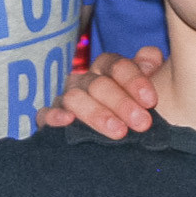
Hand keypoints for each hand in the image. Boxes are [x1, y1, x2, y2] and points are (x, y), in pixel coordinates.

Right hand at [36, 47, 163, 137]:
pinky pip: (44, 114)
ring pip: (75, 98)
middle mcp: (84, 80)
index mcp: (106, 69)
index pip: (116, 65)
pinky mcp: (49, 120)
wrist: (119, 137)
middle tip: (142, 123)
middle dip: (122, 103)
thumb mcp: (146, 90)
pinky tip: (68, 121)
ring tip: (119, 131)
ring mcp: (66, 99)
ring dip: (97, 114)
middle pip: (98, 84)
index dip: (134, 81)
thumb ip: (149, 68)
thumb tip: (151, 58)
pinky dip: (54, 115)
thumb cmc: (135, 110)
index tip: (150, 100)